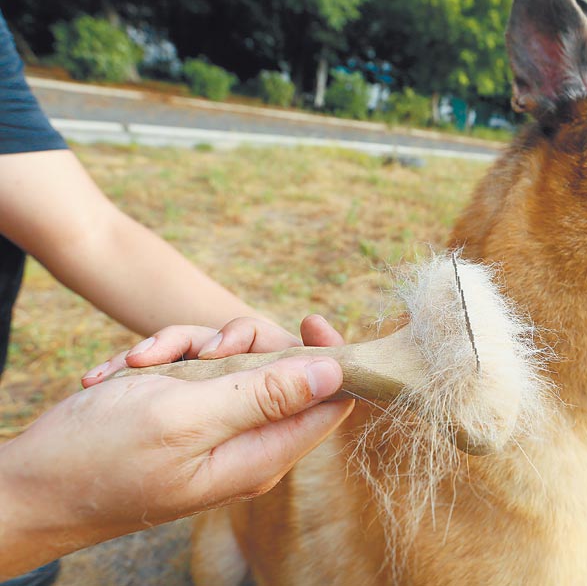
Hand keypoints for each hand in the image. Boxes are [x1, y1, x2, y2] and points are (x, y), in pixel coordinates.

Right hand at [0, 315, 350, 576]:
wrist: (26, 485)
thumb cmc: (99, 458)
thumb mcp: (186, 418)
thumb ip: (265, 397)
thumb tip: (334, 374)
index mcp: (259, 454)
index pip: (331, 404)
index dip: (333, 358)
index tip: (309, 321)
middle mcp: (244, 443)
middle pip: (281, 370)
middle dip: (240, 343)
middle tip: (201, 349)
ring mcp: (211, 428)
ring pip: (231, 360)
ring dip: (186, 346)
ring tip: (140, 361)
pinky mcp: (182, 414)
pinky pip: (191, 370)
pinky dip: (159, 360)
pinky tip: (119, 373)